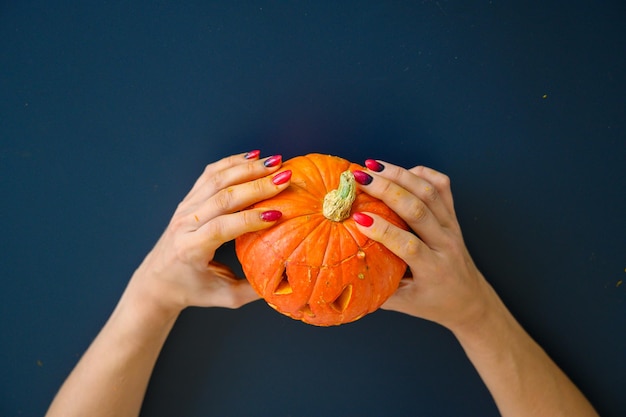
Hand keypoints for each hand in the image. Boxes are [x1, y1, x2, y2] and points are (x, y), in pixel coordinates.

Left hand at [128, 151, 291, 317]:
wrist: (156, 280)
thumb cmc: (191, 290)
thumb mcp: (223, 298)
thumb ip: (253, 290)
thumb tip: (287, 283)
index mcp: (191, 249)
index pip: (222, 227)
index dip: (251, 219)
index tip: (278, 214)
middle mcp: (185, 224)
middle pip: (222, 197)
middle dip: (257, 185)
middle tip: (285, 178)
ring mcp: (185, 208)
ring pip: (217, 180)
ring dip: (248, 168)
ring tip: (275, 162)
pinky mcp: (188, 199)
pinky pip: (210, 174)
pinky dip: (232, 162)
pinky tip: (254, 156)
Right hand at [352, 161, 489, 330]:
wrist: (469, 298)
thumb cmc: (432, 303)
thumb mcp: (403, 303)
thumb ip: (376, 288)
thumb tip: (341, 272)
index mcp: (433, 270)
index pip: (409, 245)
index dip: (384, 230)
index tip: (358, 218)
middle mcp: (446, 244)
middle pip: (419, 210)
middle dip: (388, 190)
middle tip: (360, 179)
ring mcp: (452, 226)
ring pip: (430, 192)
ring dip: (400, 175)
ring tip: (372, 166)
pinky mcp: (453, 215)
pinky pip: (441, 186)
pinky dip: (421, 173)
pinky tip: (399, 171)